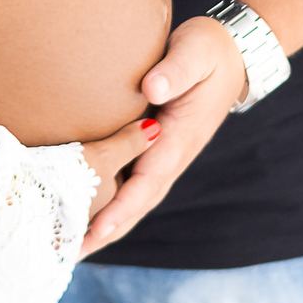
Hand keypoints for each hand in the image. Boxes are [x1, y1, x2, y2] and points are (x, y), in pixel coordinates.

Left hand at [81, 16, 245, 254]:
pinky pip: (131, 180)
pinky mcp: (155, 148)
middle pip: (139, 200)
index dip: (123, 206)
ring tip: (72, 244)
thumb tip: (151, 88)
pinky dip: (111, 201)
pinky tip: (86, 209)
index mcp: (180, 137)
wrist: (230, 55)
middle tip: (72, 252)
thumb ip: (176, 70)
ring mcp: (165, 154)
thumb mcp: (195, 53)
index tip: (98, 230)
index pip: (149, 179)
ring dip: (107, 223)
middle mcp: (172, 153)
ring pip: (135, 196)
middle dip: (108, 229)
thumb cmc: (208, 51)